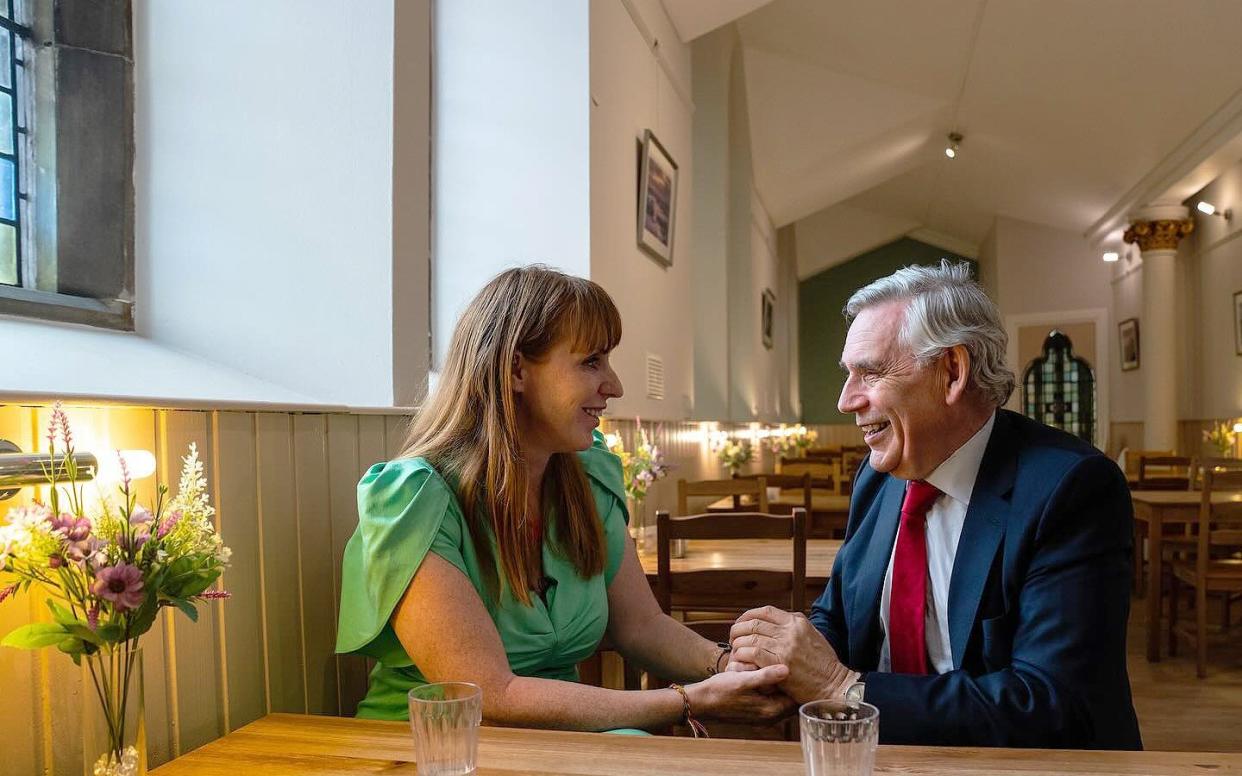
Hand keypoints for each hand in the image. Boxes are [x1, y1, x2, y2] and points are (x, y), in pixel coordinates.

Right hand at [684, 663, 794, 722]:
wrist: (700, 701)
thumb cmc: (720, 691)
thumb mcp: (743, 680)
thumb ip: (766, 676)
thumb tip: (787, 669)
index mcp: (771, 710)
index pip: (796, 696)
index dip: (797, 679)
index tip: (794, 662)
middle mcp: (770, 714)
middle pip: (788, 693)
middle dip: (781, 677)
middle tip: (771, 663)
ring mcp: (763, 711)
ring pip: (777, 691)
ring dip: (770, 677)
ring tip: (754, 667)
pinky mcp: (755, 706)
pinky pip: (767, 692)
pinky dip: (762, 680)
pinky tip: (750, 669)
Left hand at [729, 606, 857, 703]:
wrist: (834, 684)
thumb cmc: (824, 664)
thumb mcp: (813, 636)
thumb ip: (795, 626)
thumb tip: (779, 619)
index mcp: (797, 622)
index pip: (766, 611)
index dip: (748, 615)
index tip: (741, 623)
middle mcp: (790, 631)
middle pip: (754, 623)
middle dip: (738, 629)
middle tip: (733, 638)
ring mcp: (785, 646)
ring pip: (750, 637)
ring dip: (738, 644)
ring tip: (736, 651)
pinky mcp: (780, 663)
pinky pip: (753, 653)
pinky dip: (743, 655)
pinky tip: (741, 660)